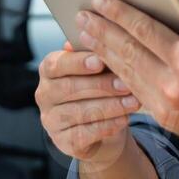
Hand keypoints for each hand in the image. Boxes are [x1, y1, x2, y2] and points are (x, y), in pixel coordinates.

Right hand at [35, 41, 141, 163]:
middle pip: (69, 88)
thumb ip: (95, 52)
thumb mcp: (97, 68)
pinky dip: (107, 125)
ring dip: (110, 106)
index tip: (101, 61)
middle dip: (101, 86)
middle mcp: (44, 94)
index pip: (56, 64)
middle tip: (126, 84)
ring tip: (133, 102)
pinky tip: (124, 119)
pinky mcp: (63, 142)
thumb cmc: (98, 88)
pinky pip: (85, 134)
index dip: (78, 62)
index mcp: (49, 70)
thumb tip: (98, 36)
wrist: (100, 127)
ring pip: (80, 112)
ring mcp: (51, 120)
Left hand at [76, 0, 178, 165]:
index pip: (145, 30)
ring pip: (125, 72)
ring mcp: (166, 106)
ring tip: (84, 34)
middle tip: (80, 14)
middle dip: (101, 30)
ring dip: (102, 52)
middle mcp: (173, 85)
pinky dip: (115, 75)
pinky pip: (133, 92)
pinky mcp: (164, 119)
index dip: (119, 12)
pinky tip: (104, 63)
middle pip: (127, 50)